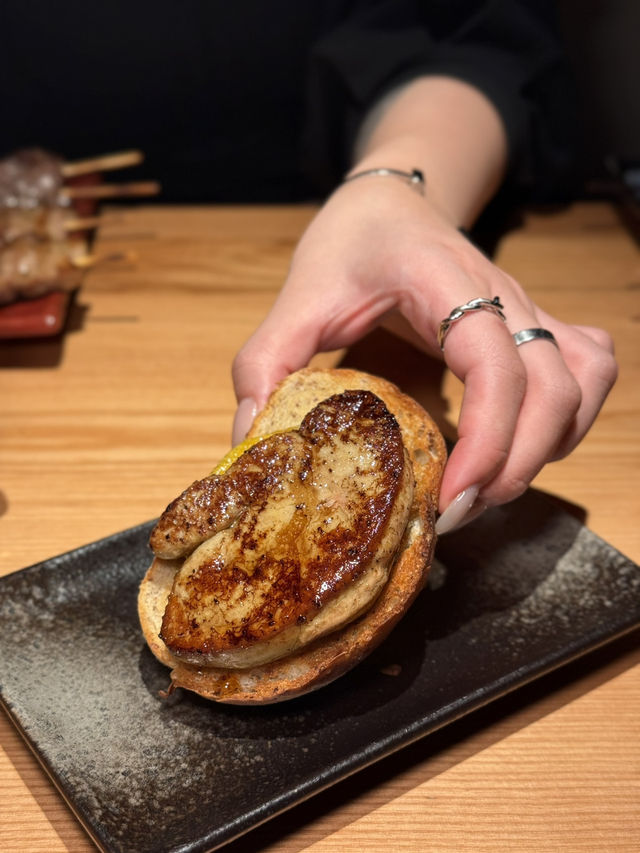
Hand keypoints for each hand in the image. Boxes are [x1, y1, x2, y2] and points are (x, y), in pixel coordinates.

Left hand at [232, 178, 616, 530]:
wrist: (393, 198)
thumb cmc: (352, 240)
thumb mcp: (300, 293)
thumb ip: (268, 359)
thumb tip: (251, 437)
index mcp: (445, 281)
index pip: (496, 364)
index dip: (487, 440)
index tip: (449, 495)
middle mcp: (501, 295)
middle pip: (554, 388)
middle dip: (516, 465)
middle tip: (457, 510)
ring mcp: (528, 308)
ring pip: (583, 381)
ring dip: (549, 445)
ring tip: (491, 485)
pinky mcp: (535, 323)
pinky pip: (589, 370)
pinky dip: (572, 417)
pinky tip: (529, 443)